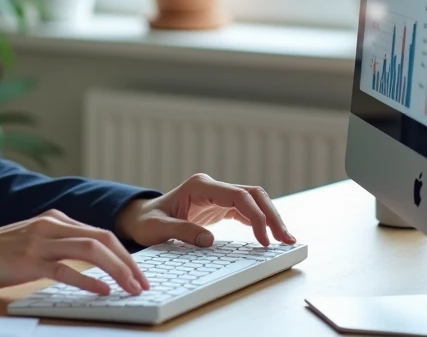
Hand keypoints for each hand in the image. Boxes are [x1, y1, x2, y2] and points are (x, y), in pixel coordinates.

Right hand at [0, 209, 150, 295]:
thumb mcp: (36, 240)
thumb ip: (62, 243)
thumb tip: (95, 260)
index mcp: (55, 219)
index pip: (100, 233)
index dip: (125, 254)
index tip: (139, 273)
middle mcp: (51, 225)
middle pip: (102, 238)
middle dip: (128, 261)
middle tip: (144, 283)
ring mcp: (40, 242)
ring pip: (90, 250)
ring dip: (117, 270)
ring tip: (132, 288)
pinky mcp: (29, 261)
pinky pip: (65, 270)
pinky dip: (88, 280)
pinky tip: (102, 291)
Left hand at [116, 173, 295, 248]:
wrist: (140, 218)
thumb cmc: (147, 222)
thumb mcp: (157, 228)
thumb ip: (180, 231)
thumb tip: (208, 240)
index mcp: (199, 186)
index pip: (237, 195)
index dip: (255, 215)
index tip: (264, 239)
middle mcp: (211, 187)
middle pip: (252, 194)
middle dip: (271, 215)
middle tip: (286, 239)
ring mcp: (217, 195)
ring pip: (254, 201)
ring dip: (270, 218)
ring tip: (285, 240)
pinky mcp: (220, 206)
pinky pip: (247, 211)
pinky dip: (260, 223)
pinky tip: (270, 237)